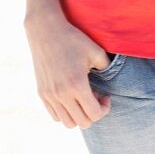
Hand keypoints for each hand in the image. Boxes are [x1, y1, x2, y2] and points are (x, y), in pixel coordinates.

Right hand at [23, 12, 112, 129]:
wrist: (46, 30)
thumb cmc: (73, 39)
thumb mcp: (96, 52)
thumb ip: (108, 69)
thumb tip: (112, 82)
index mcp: (77, 84)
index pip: (94, 115)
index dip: (104, 109)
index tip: (105, 95)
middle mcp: (62, 94)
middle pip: (82, 123)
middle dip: (93, 113)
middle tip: (95, 96)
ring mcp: (49, 95)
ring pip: (67, 123)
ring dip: (79, 115)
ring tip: (82, 98)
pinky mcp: (42, 93)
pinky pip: (55, 116)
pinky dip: (65, 113)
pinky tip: (70, 97)